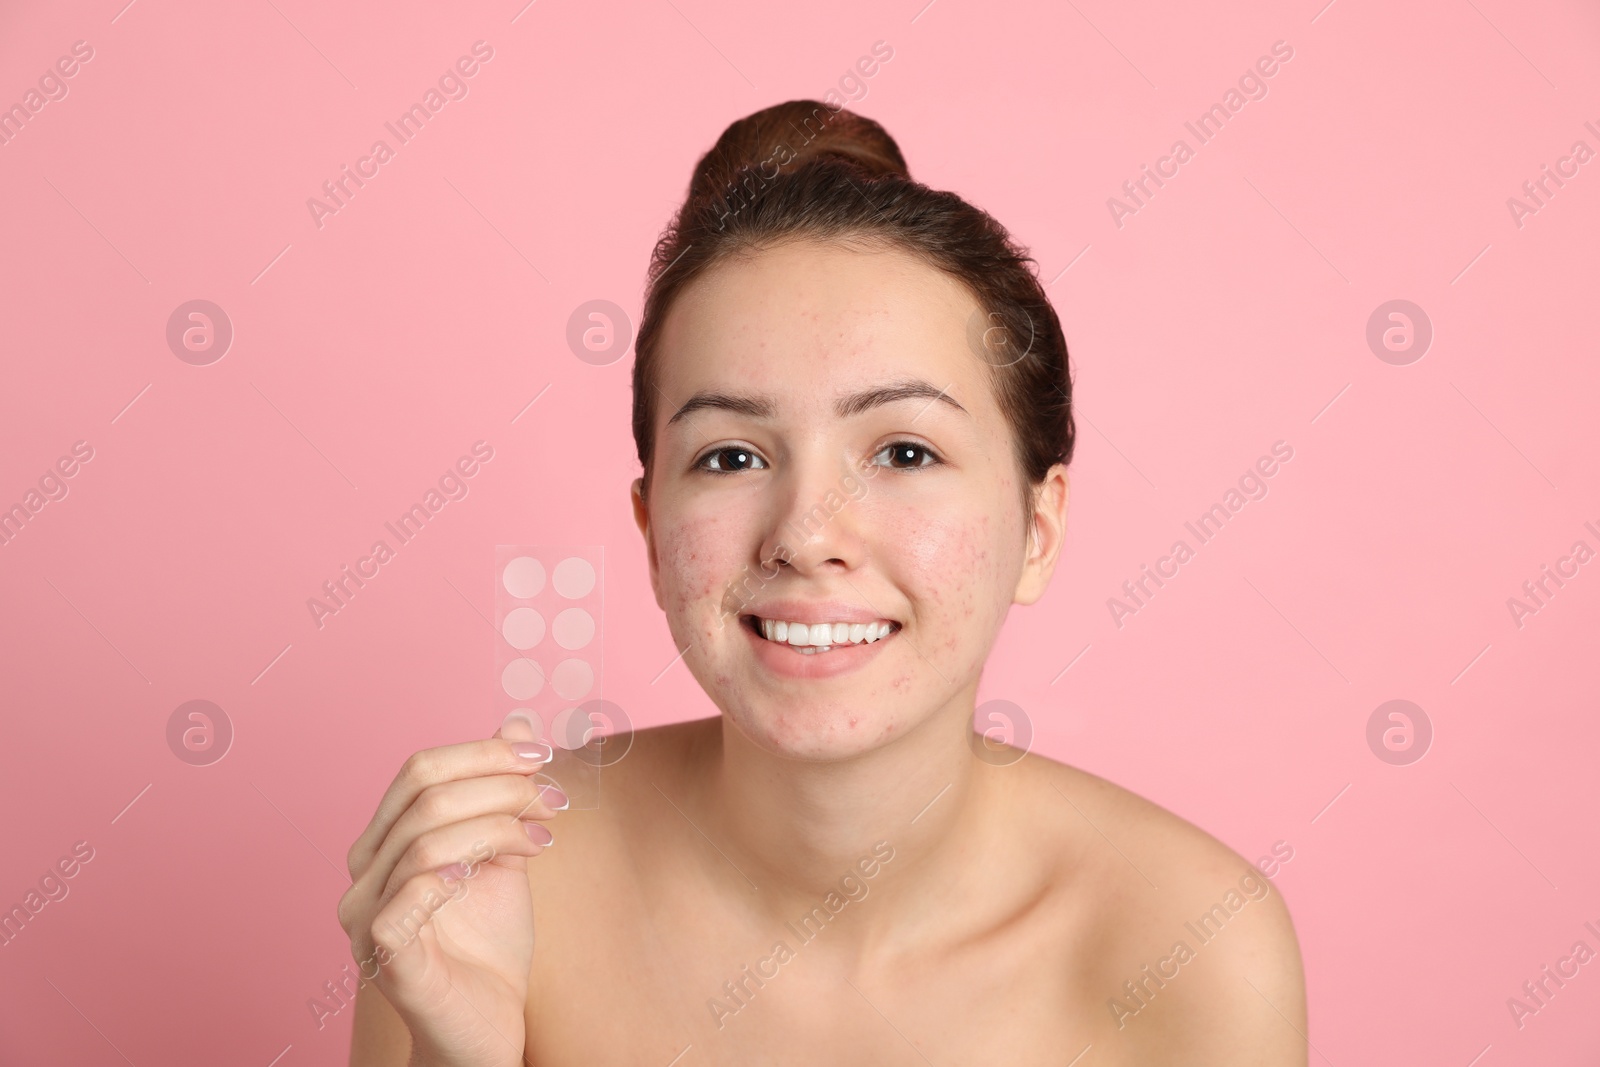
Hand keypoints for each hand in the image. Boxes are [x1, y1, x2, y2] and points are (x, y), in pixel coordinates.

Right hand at [339, 713, 562, 1066]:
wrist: (489, 1027)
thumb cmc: (490, 946)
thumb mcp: (505, 856)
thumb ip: (504, 794)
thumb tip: (519, 723)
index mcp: (386, 841)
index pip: (421, 771)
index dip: (483, 753)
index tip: (543, 757)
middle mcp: (364, 873)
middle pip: (422, 797)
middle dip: (498, 786)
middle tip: (553, 799)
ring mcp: (364, 918)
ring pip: (424, 842)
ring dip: (495, 828)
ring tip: (543, 839)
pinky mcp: (383, 958)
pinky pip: (402, 903)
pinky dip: (448, 877)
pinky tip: (486, 874)